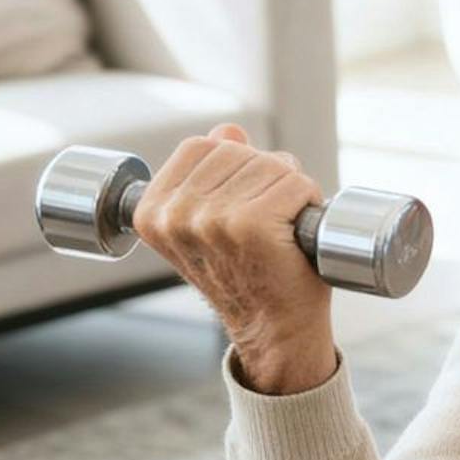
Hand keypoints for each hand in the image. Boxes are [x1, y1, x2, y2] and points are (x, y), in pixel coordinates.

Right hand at [130, 125, 338, 394]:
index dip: (233, 165)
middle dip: (264, 176)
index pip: (201, 146)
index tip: (237, 204)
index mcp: (151, 211)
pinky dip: (308, 201)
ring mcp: (212, 219)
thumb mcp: (210, 221)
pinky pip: (295, 182)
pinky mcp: (252, 225)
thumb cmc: (246, 274)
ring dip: (288, 189)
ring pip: (271, 164)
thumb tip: (227, 130)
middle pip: (238, 150)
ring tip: (280, 228)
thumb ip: (211, 172)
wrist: (272, 329)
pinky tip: (296, 232)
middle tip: (267, 220)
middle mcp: (175, 215)